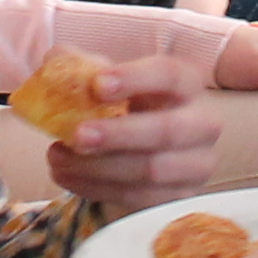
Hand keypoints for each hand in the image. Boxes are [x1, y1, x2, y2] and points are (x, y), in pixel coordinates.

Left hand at [39, 53, 224, 209]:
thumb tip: (55, 60)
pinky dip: (98, 188)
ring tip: (58, 157)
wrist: (142, 153)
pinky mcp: (180, 197)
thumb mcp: (107, 83)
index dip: (135, 78)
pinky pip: (139, 197)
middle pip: (167, 130)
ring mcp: (196, 165)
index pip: (169, 75)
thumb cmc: (125, 108)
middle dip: (119, 134)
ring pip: (151, 170)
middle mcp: (202, 123)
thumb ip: (81, 67)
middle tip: (78, 135)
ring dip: (98, 167)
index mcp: (186, 84)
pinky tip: (69, 176)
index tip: (97, 85)